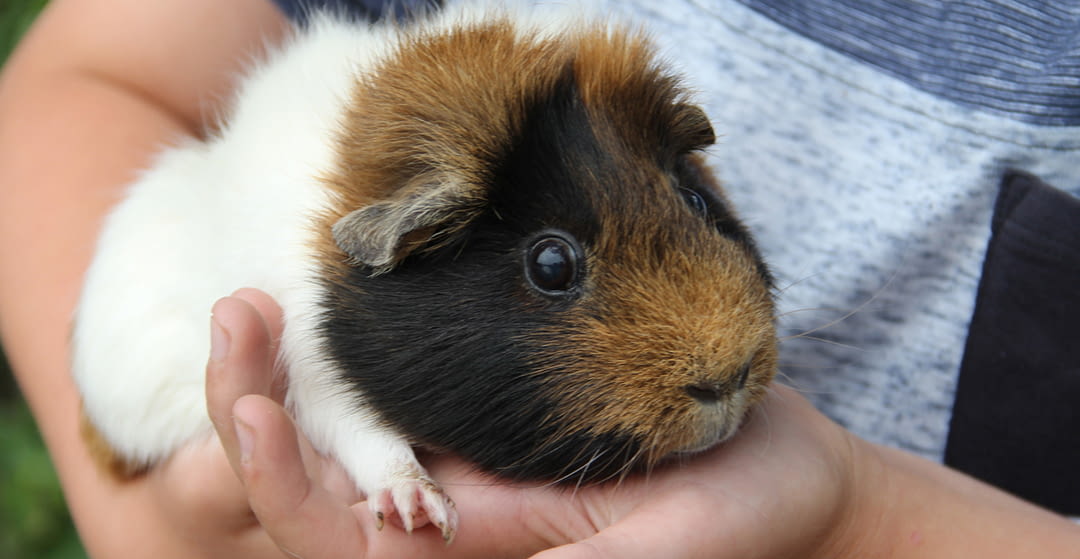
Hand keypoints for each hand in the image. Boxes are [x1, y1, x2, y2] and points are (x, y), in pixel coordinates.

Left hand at [205, 289, 864, 558]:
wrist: (788, 471)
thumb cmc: (744, 520)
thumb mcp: (664, 553)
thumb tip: (432, 556)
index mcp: (478, 554)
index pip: (342, 541)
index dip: (283, 485)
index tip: (258, 406)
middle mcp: (455, 513)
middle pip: (317, 482)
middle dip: (254, 408)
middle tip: (238, 311)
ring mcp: (471, 459)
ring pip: (345, 432)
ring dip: (288, 372)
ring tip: (255, 300)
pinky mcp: (494, 413)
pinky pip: (400, 391)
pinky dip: (349, 352)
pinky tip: (329, 297)